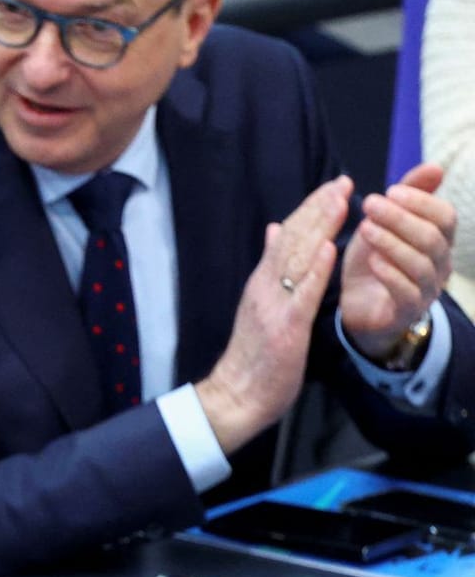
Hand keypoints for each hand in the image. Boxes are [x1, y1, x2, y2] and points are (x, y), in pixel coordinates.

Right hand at [197, 176, 347, 454]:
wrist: (236, 395)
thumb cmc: (253, 356)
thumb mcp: (260, 304)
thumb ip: (270, 267)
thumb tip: (275, 230)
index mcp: (262, 282)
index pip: (287, 237)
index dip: (310, 210)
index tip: (331, 187)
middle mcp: (265, 287)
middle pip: (293, 240)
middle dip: (318, 209)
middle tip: (341, 182)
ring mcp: (273, 305)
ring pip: (297, 258)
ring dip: (319, 227)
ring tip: (339, 201)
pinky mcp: (285, 327)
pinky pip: (302, 294)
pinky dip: (315, 269)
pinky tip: (328, 248)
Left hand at [339, 162, 455, 359]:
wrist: (358, 307)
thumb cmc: (375, 260)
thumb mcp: (385, 225)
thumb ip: (407, 197)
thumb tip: (435, 166)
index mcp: (438, 241)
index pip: (445, 216)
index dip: (420, 202)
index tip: (389, 190)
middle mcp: (439, 265)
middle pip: (431, 237)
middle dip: (400, 218)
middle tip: (369, 204)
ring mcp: (426, 290)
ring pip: (420, 264)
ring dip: (391, 242)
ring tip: (365, 229)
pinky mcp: (407, 312)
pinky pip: (407, 293)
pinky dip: (391, 274)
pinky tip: (373, 261)